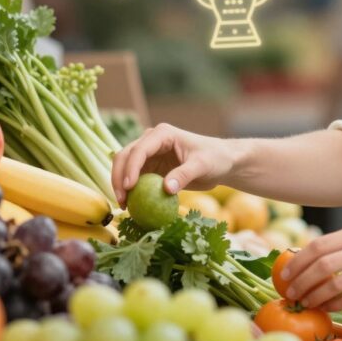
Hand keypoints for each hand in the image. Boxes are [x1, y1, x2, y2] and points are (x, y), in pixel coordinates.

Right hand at [110, 123, 236, 205]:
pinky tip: (131, 206)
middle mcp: (151, 141)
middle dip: (118, 177)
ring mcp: (150, 155)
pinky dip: (130, 191)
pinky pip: (135, 179)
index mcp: (162, 134)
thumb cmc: (216, 158)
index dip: (130, 168)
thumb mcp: (202, 165)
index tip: (128, 187)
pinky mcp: (151, 168)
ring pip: (125, 168)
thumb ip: (184, 175)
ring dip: (120, 185)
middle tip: (122, 200)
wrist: (222, 163)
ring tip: (124, 206)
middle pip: (125, 156)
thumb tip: (166, 189)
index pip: (139, 150)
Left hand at [282, 225, 341, 310]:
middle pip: (322, 265)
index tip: (285, 274)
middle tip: (291, 293)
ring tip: (305, 303)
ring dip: (314, 297)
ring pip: (334, 285)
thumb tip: (307, 257)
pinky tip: (326, 308)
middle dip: (301, 281)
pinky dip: (333, 305)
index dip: (297, 262)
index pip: (319, 246)